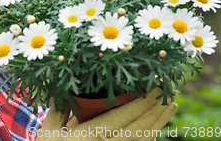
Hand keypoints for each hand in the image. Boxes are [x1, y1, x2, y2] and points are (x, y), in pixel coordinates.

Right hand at [38, 88, 177, 139]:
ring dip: (160, 122)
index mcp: (92, 136)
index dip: (144, 101)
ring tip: (170, 106)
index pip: (126, 116)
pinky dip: (151, 137)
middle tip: (170, 91)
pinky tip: (155, 127)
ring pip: (145, 140)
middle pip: (142, 127)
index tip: (156, 86)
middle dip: (158, 109)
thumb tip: (65, 88)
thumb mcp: (49, 132)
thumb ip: (58, 110)